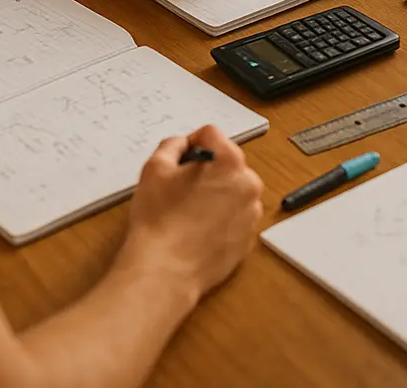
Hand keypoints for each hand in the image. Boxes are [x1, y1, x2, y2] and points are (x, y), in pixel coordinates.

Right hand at [122, 126, 263, 302]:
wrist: (165, 272)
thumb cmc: (158, 218)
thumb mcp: (155, 168)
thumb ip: (172, 145)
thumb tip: (184, 144)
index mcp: (229, 162)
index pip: (211, 134)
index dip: (191, 143)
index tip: (179, 162)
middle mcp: (249, 184)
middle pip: (226, 162)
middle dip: (207, 169)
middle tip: (182, 188)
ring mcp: (251, 214)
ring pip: (233, 190)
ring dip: (216, 193)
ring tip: (189, 212)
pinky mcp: (248, 239)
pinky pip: (235, 216)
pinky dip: (221, 218)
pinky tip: (198, 230)